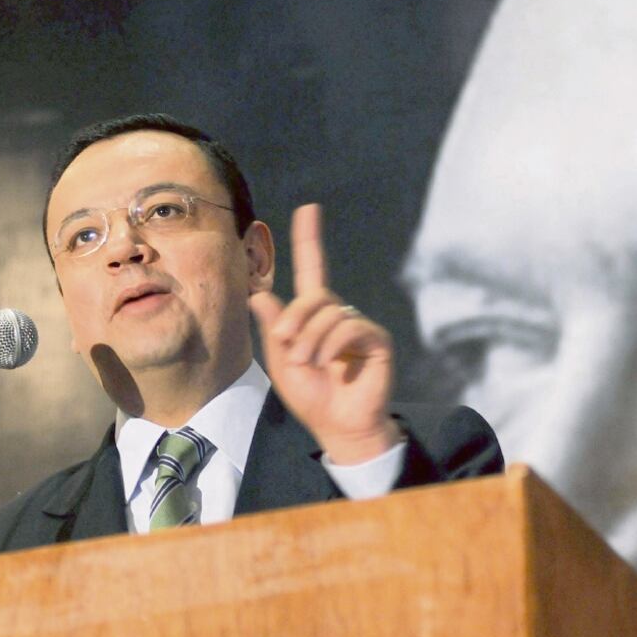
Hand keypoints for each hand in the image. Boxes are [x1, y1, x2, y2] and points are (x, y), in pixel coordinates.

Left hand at [249, 203, 401, 463]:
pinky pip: (351, 327)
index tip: (308, 209)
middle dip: (296, 319)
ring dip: (312, 340)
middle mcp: (340, 315)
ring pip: (331, 313)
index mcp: (315, 316)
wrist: (339, 426)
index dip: (309, 239)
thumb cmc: (312, 397)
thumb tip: (258, 294)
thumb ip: (275, 327)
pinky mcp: (377, 341)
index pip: (314, 269)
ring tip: (309, 364)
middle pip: (316, 295)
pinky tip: (330, 363)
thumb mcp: (282, 361)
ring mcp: (360, 327)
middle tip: (289, 347)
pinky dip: (333, 344)